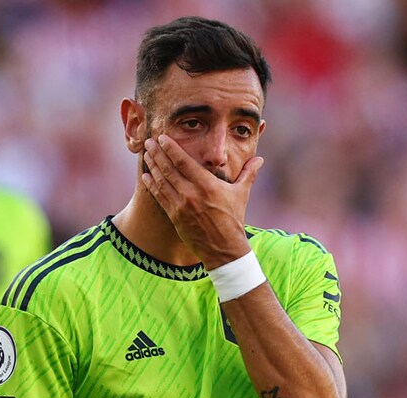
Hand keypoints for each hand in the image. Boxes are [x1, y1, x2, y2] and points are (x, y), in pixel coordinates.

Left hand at [141, 135, 262, 267]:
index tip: (162, 138)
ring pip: (162, 182)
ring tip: (146, 155)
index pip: (184, 162)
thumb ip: (249, 173)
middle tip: (149, 142)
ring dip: (152, 167)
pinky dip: (152, 185)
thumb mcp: (242, 194)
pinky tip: (146, 176)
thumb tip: (260, 159)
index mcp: (207, 185)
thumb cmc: (233, 220)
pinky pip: (160, 197)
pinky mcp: (174, 217)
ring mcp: (181, 206)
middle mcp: (191, 194)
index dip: (171, 149)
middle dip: (157, 154)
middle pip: (169, 169)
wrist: (223, 249)